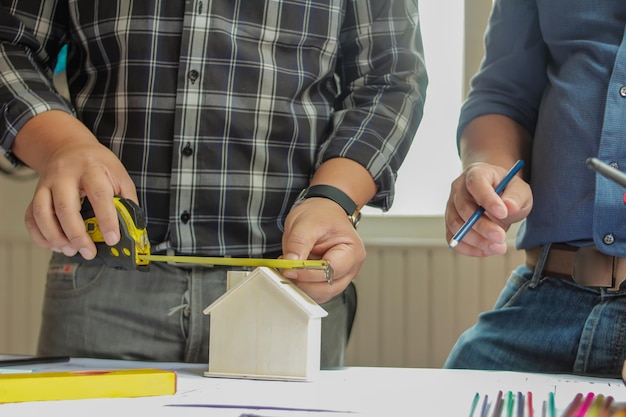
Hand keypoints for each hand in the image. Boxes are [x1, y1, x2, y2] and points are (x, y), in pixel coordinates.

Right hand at [20, 114, 136, 258]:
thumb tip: (132, 228)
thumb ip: (127, 200)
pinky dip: (40, 235)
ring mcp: (46, 184)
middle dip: (77, 235)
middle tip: (88, 252)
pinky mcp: (35, 193)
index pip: (99, 195)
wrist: (70, 148)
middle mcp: (65, 175)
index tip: (113, 239)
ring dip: (55, 237)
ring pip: (42, 213)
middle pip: (65, 207)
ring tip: (71, 251)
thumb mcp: (119, 175)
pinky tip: (54, 245)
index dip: (106, 219)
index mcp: (91, 169)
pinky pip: (30, 217)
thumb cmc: (98, 165)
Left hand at [281, 197, 364, 303]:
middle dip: (303, 282)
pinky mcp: (329, 280)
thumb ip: (298, 243)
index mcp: (352, 250)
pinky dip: (303, 285)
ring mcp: (341, 276)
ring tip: (290, 268)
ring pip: (321, 294)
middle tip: (285, 271)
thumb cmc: (322, 214)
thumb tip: (290, 263)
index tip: (288, 269)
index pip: (330, 270)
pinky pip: (316, 291)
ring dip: (302, 286)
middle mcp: (350, 267)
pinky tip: (295, 272)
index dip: (307, 273)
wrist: (324, 211)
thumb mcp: (306, 222)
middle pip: (327, 288)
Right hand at [445, 162, 531, 256]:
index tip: (503, 213)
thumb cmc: (508, 191)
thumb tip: (509, 208)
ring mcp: (451, 206)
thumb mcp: (520, 190)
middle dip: (482, 226)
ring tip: (499, 247)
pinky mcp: (450, 223)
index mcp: (476, 173)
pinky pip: (452, 238)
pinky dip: (468, 248)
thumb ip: (516, 197)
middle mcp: (458, 188)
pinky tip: (487, 251)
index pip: (476, 183)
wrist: (497, 195)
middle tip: (501, 238)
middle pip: (463, 207)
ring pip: (455, 225)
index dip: (487, 198)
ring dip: (476, 240)